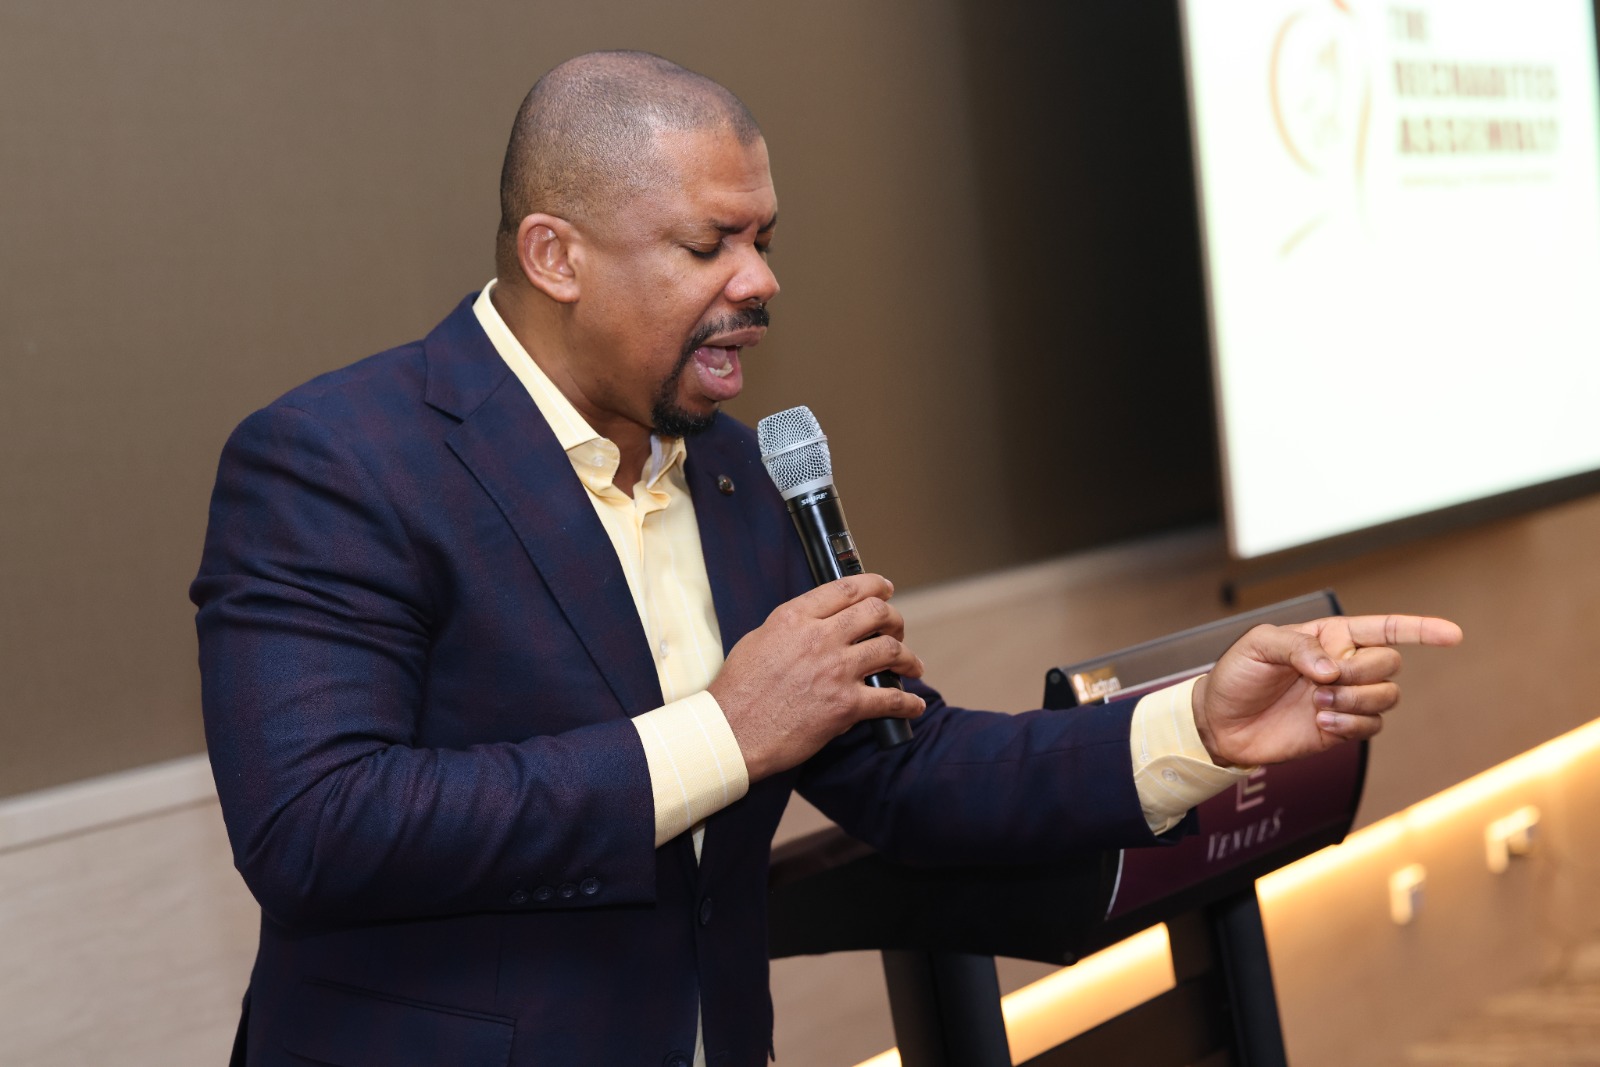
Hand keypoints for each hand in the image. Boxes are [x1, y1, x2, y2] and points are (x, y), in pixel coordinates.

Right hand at [710, 574, 925, 781]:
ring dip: (908, 657)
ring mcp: (836, 671)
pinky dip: (908, 703)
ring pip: (891, 650)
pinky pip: (891, 699)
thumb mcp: (759, 639)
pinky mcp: (845, 705)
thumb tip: (816, 624)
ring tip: (912, 665)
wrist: (732, 732)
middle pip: (876, 612)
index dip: (874, 585)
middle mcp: (819, 638)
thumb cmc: (739, 690)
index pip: (847, 588)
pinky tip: (914, 704)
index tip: (885, 589)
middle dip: (895, 619)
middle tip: (897, 630)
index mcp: (795, 617)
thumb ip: (792, 626)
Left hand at [1192, 614, 1462, 767]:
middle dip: (1362, 672)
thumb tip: (1332, 668)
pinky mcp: (1342, 728)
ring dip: (1356, 701)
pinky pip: (1372, 727)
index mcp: (1330, 636)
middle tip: (1322, 683)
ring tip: (1317, 706)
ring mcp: (1345, 698)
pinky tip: (1320, 724)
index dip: (1421, 629)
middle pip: (1389, 663)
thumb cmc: (1236, 676)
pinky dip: (1351, 726)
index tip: (1453, 635)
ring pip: (1387, 696)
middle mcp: (1344, 664)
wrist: (1220, 724)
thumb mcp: (1257, 646)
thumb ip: (1297, 647)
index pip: (1385, 628)